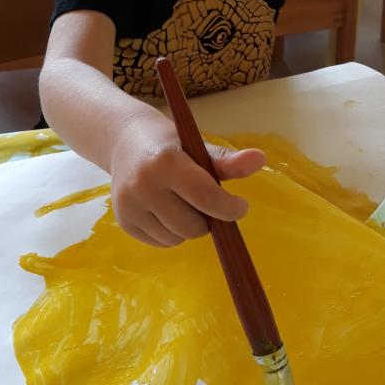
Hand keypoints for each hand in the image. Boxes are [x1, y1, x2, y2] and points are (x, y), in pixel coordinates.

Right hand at [109, 112, 265, 246]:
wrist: (124, 142)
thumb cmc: (170, 144)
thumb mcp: (197, 146)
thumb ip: (228, 161)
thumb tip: (260, 160)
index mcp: (166, 162)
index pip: (205, 196)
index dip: (229, 207)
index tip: (240, 206)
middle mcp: (143, 185)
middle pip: (193, 226)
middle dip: (208, 219)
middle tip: (205, 202)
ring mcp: (129, 206)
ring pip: (177, 238)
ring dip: (189, 227)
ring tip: (182, 203)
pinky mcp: (124, 221)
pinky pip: (162, 243)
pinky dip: (172, 233)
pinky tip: (166, 210)